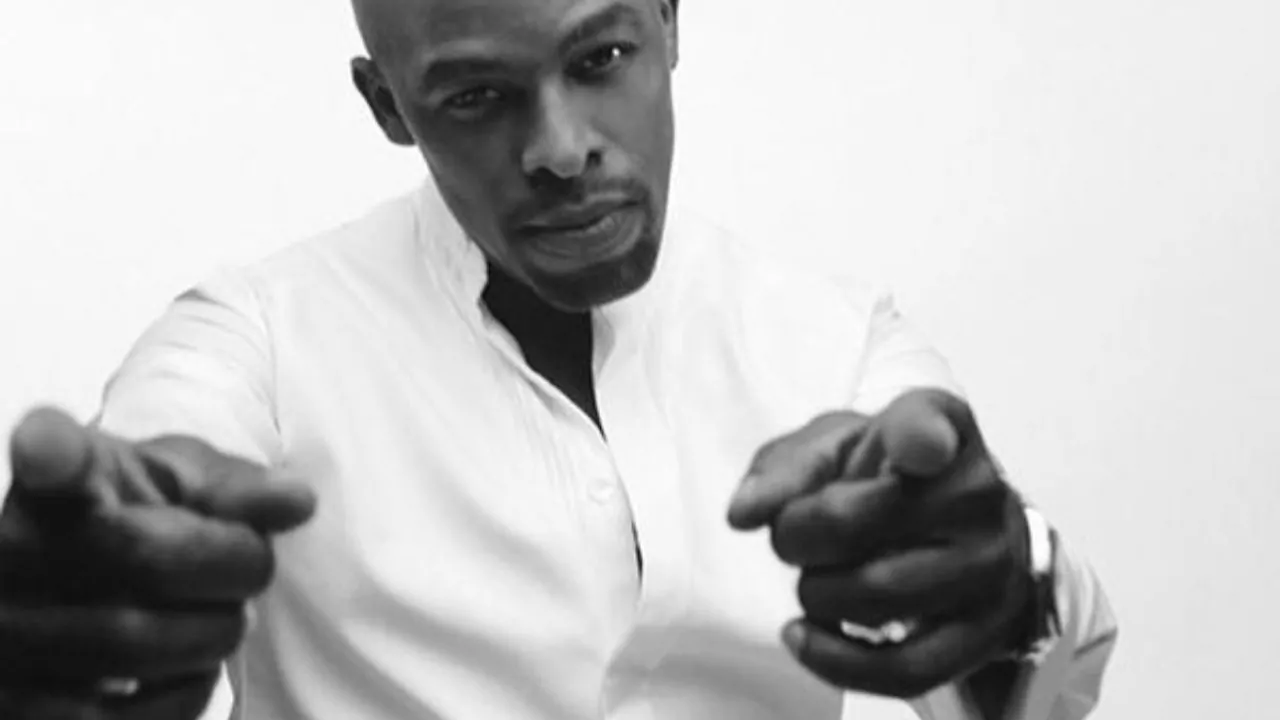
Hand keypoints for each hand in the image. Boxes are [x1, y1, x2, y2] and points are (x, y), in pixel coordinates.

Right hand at [0, 407, 316, 718]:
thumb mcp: (182, 482)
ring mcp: (8, 634)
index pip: (50, 457)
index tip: (47, 448)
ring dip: (213, 635)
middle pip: (148, 561)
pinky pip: (125, 716)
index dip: (49, 452)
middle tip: (247, 565)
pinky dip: (184, 691)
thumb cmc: (142, 516)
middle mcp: (13, 552)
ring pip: (137, 646)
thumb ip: (237, 488)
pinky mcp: (22, 707)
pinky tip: (185, 664)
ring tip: (217, 615)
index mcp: (58, 483)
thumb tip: (298, 501)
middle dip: (234, 568)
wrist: (84, 577)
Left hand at [727, 389, 1032, 698]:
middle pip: (853, 521)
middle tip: (793, 537)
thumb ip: (783, 469)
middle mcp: (976, 490)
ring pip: (876, 596)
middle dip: (795, 537)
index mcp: (939, 426)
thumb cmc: (884, 477)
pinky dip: (839, 661)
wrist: (952, 527)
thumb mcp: (830, 449)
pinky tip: (808, 637)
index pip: (927, 429)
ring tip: (817, 580)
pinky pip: (907, 668)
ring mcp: (991, 564)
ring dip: (817, 595)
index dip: (919, 439)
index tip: (916, 449)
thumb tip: (746, 512)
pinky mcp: (988, 631)